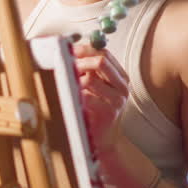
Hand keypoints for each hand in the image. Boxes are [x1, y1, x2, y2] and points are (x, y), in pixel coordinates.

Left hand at [72, 41, 130, 155]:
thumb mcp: (95, 85)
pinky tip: (74, 100)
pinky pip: (85, 97)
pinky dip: (76, 96)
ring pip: (89, 79)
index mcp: (120, 76)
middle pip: (100, 61)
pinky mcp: (108, 113)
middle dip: (80, 60)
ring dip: (74, 81)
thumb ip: (88, 68)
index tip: (69, 49)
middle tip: (65, 63)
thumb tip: (71, 49)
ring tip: (70, 87)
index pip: (103, 53)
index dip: (84, 49)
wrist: (103, 138)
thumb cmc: (95, 109)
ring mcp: (117, 100)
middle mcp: (122, 86)